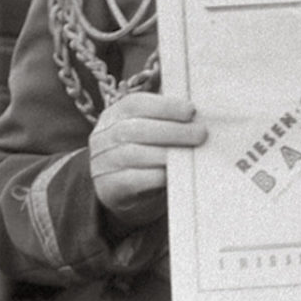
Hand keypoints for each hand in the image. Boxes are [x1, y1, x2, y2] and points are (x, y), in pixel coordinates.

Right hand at [88, 89, 205, 217]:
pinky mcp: (107, 189)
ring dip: (166, 152)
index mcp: (112, 117)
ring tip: (190, 153)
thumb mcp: (148, 135)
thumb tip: (196, 112)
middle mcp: (102, 138)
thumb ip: (165, 120)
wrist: (122, 196)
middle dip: (171, 130)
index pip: (134, 104)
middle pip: (134, 128)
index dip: (163, 106)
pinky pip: (131, 179)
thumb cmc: (143, 158)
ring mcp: (101, 164)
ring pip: (132, 153)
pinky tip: (173, 173)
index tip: (190, 110)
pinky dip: (155, 175)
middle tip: (200, 133)